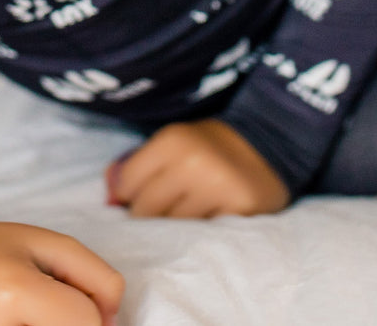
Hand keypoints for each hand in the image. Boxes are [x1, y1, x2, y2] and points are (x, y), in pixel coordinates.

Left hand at [107, 118, 289, 218]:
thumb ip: (136, 166)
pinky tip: (210, 216)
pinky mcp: (238, 210)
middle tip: (171, 205)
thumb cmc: (208, 148)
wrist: (268, 146)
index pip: (126, 186)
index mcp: (172, 140)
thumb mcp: (172, 142)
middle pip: (145, 211)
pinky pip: (201, 236)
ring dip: (175, 227)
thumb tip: (107, 196)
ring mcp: (217, 187)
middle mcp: (193, 161)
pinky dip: (201, 233)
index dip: (132, 194)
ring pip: (170, 229)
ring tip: (192, 210)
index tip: (149, 191)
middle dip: (151, 215)